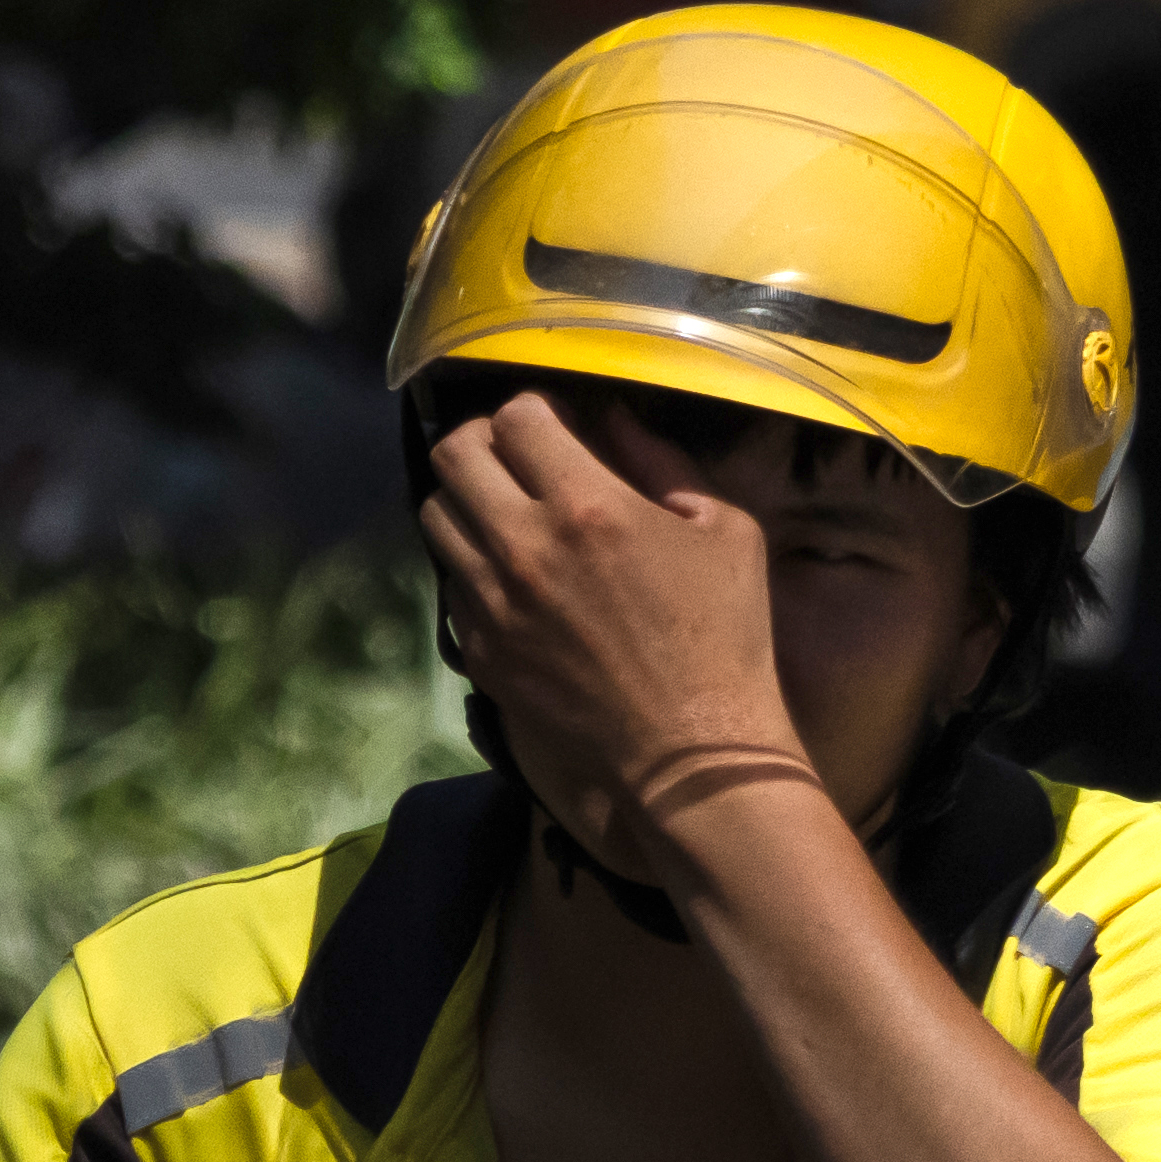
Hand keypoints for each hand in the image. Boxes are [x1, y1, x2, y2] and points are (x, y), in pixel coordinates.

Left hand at [416, 391, 825, 894]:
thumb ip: (661, 461)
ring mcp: (492, 604)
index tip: (561, 425)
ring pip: (436, 515)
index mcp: (586, 506)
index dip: (537, 409)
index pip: (516, 416)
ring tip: (506, 511)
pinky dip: (472, 563)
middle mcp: (523, 548)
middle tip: (518, 456)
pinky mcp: (480, 651)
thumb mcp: (722, 529)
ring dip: (467, 499)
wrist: (691, 752)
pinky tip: (512, 574)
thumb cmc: (724, 636)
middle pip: (454, 455)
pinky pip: (450, 581)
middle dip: (483, 439)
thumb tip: (612, 418)